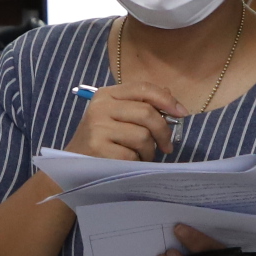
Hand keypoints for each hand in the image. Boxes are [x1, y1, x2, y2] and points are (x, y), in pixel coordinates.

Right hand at [65, 82, 184, 161]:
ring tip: (141, 156)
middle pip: (147, 113)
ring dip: (149, 151)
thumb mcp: (116, 118)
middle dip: (163, 132)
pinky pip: (132, 155)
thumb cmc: (101, 141)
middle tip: (166, 146)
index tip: (182, 113)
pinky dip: (136, 163)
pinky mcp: (98, 149)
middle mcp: (100, 107)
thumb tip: (171, 99)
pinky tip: (129, 164)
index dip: (166, 100)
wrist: (74, 167)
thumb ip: (141, 106)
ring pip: (143, 136)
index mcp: (106, 95)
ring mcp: (98, 128)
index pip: (143, 88)